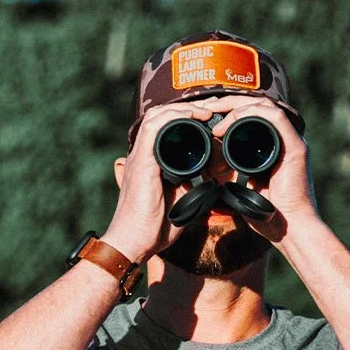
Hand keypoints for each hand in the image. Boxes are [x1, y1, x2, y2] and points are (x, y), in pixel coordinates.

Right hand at [101, 102, 223, 263]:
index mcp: (150, 162)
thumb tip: (210, 176)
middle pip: (162, 115)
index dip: (187, 116)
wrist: (134, 243)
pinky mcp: (141, 163)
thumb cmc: (153, 228)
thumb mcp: (180, 200)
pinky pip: (154, 128)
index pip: (165, 127)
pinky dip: (174, 117)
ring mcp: (139, 157)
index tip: (212, 117)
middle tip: (214, 107)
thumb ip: (190, 184)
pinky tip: (194, 118)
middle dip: (189, 107)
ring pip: (157, 116)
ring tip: (207, 111)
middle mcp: (142, 155)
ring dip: (184, 108)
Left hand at [203, 94, 320, 239]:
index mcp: (272, 144)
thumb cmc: (266, 214)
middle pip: (256, 106)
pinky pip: (275, 118)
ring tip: (214, 115)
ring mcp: (291, 141)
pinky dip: (252, 115)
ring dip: (237, 106)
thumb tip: (206, 164)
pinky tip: (231, 122)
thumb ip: (228, 173)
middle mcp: (283, 138)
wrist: (288, 229)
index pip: (250, 115)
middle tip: (205, 107)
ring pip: (265, 107)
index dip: (227, 110)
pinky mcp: (296, 148)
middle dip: (228, 102)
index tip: (204, 115)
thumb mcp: (239, 187)